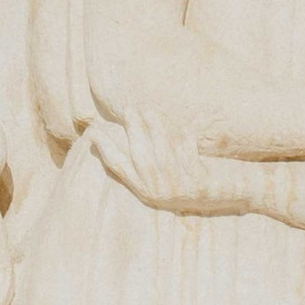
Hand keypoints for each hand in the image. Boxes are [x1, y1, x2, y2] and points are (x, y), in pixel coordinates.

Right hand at [92, 112, 206, 211]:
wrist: (212, 196)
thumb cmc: (180, 181)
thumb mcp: (155, 179)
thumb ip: (138, 164)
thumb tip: (119, 136)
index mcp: (142, 187)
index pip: (117, 166)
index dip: (104, 148)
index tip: (93, 132)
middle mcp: (156, 186)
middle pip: (139, 153)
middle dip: (132, 129)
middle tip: (128, 108)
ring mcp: (176, 182)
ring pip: (162, 148)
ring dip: (155, 125)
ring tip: (148, 108)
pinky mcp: (195, 178)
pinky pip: (186, 148)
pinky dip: (184, 133)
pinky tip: (182, 123)